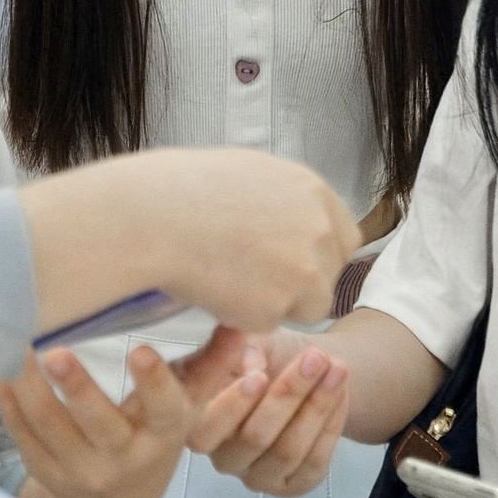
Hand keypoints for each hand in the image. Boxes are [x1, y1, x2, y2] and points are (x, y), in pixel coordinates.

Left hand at [0, 336, 231, 497]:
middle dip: (77, 387)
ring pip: (50, 427)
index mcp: (162, 438)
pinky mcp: (45, 474)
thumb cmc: (151, 441)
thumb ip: (209, 368)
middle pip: (99, 424)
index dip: (155, 383)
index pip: (165, 412)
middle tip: (54, 349)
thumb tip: (243, 320)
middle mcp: (122, 459)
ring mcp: (80, 471)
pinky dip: (8, 405)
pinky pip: (22, 438)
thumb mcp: (184, 413)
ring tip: (16, 343)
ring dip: (29, 386)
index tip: (142, 351)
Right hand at [144, 150, 360, 331]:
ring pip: (306, 307)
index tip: (293, 262)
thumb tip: (287, 218)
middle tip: (254, 277)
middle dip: (299, 283)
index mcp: (313, 191)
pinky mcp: (277, 307)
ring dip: (276, 304)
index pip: (345, 238)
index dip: (319, 254)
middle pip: (329, 275)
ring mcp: (303, 271)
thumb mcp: (248, 174)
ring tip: (229, 280)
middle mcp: (318, 231)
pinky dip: (244, 316)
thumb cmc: (182, 189)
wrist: (152, 217)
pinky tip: (214, 289)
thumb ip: (283, 200)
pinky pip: (268, 323)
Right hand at [186, 330, 353, 496]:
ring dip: (317, 407)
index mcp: (198, 424)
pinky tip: (341, 394)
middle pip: (254, 437)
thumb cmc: (265, 356)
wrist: (302, 372)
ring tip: (337, 370)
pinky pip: (314, 462)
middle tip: (316, 358)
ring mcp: (257, 476)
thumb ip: (242, 348)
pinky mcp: (292, 486)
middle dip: (289, 394)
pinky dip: (331, 425)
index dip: (231, 405)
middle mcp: (223, 458)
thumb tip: (250, 364)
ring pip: (288, 450)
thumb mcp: (250, 342)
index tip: (259, 375)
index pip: (204, 429)